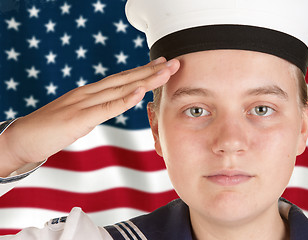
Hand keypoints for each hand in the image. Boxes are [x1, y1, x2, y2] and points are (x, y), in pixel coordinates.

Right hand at [0, 57, 179, 175]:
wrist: (22, 138)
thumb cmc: (50, 129)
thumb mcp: (79, 117)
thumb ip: (96, 110)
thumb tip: (111, 107)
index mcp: (90, 93)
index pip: (121, 80)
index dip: (143, 72)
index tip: (161, 66)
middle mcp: (89, 93)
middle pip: (126, 79)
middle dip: (151, 71)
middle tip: (174, 63)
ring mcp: (84, 103)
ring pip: (120, 89)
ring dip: (145, 80)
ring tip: (165, 72)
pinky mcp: (79, 117)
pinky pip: (106, 107)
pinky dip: (124, 99)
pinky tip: (139, 91)